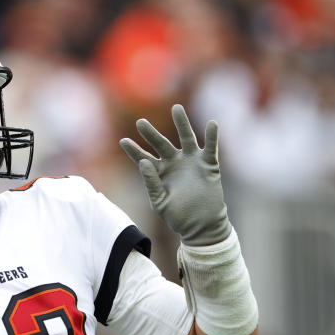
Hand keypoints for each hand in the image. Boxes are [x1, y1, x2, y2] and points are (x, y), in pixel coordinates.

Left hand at [120, 104, 230, 246]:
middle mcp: (174, 163)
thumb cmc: (178, 217)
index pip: (143, 157)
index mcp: (159, 172)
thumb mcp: (159, 202)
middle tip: (140, 122)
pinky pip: (211, 147)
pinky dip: (212, 136)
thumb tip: (144, 162)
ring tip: (176, 108)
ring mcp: (191, 162)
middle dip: (150, 133)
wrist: (202, 225)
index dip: (133, 150)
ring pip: (186, 137)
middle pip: (161, 143)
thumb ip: (151, 182)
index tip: (122, 141)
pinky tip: (212, 124)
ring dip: (182, 123)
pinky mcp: (208, 165)